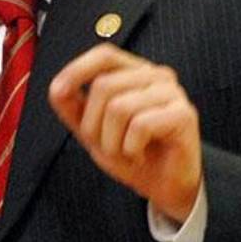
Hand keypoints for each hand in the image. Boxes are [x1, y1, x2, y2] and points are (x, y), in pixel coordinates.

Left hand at [48, 43, 201, 221]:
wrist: (164, 186)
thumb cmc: (133, 153)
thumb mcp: (93, 130)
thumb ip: (74, 108)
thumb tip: (56, 88)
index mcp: (135, 72)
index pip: (105, 55)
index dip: (78, 69)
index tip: (58, 91)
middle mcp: (156, 75)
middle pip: (105, 85)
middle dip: (94, 125)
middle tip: (108, 146)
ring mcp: (172, 93)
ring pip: (119, 107)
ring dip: (112, 142)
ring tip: (125, 152)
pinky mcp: (184, 114)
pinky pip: (140, 125)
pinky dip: (131, 148)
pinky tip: (140, 154)